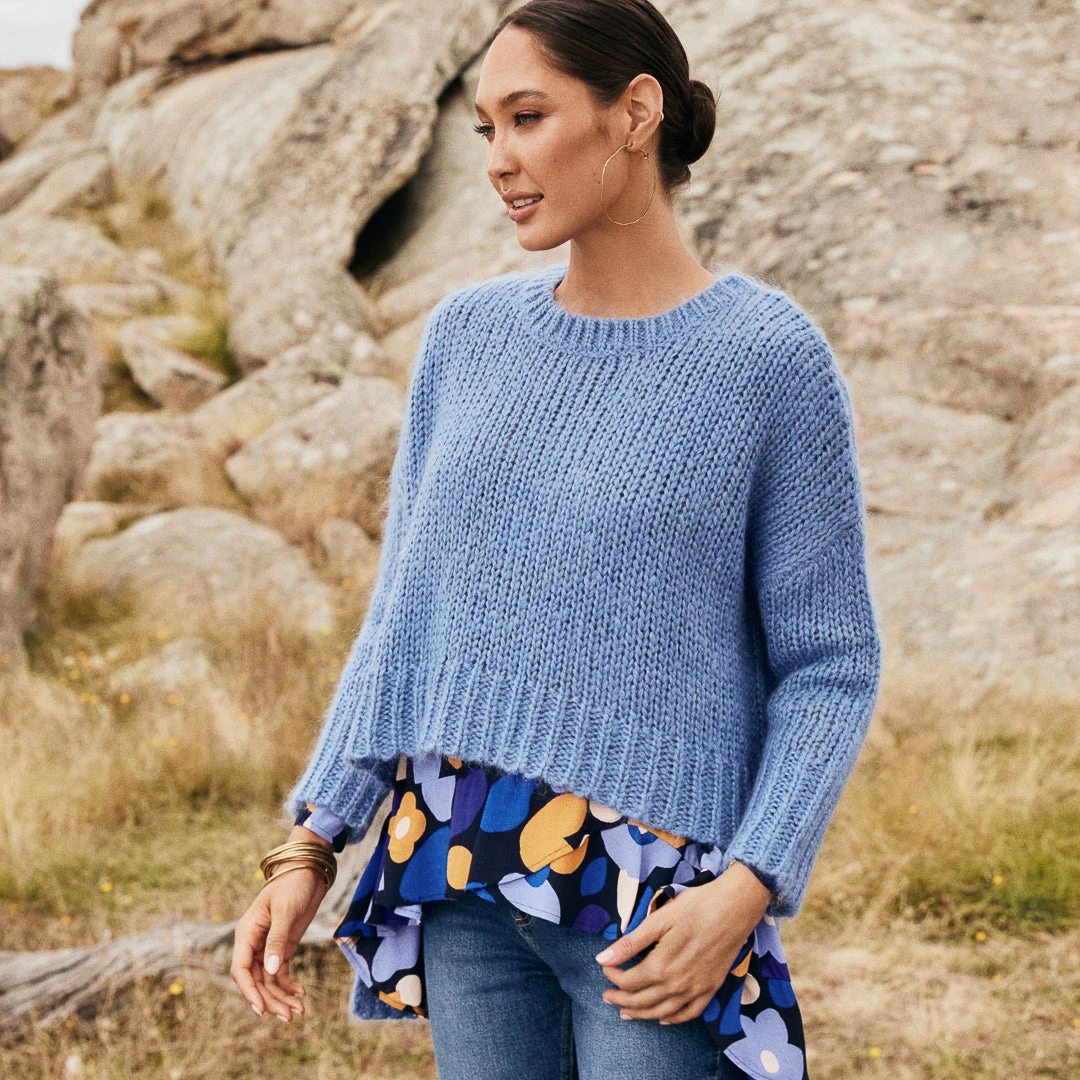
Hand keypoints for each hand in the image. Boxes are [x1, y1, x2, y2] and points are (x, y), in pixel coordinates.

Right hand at [230, 828, 330, 1021]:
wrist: (309, 870)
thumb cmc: (293, 885)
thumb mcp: (285, 911)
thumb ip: (277, 940)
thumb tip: (270, 970)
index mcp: (247, 932)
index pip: (240, 969)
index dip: (249, 991)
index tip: (261, 1009)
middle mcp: (254, 943)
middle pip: (256, 980)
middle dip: (271, 1000)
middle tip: (289, 1017)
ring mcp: (269, 946)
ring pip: (269, 980)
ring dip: (281, 997)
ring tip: (299, 1012)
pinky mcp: (283, 947)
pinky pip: (281, 972)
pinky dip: (289, 985)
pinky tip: (302, 994)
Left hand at [594, 861, 771, 1024]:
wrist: (735, 908)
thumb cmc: (695, 908)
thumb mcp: (658, 920)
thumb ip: (630, 943)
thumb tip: (602, 959)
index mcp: (661, 966)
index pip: (629, 981)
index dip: (613, 976)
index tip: (605, 967)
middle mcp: (678, 984)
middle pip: (642, 1001)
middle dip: (621, 1000)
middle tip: (607, 996)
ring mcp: (696, 989)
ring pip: (663, 1012)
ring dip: (642, 1014)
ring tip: (626, 1013)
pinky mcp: (711, 988)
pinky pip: (690, 1013)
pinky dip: (674, 1019)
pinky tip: (664, 1018)